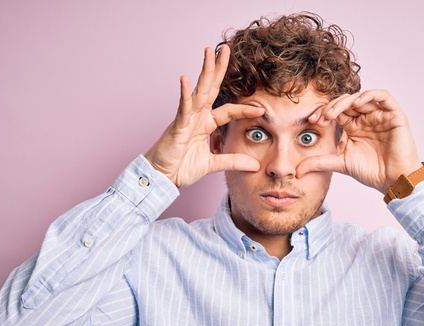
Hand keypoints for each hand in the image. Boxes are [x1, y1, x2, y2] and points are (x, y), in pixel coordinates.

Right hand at [144, 45, 264, 187]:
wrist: (162, 177)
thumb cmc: (181, 167)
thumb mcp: (213, 164)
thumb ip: (233, 161)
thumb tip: (254, 165)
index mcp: (205, 124)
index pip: (228, 111)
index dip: (244, 109)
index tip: (261, 109)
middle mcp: (196, 117)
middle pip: (210, 88)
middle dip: (218, 69)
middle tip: (225, 49)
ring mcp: (186, 119)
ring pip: (198, 92)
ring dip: (205, 71)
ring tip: (210, 52)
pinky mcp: (177, 126)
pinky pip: (182, 108)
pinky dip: (184, 94)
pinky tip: (185, 79)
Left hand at [297, 89, 422, 193]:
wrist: (392, 180)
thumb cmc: (371, 172)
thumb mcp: (339, 164)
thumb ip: (318, 163)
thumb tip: (296, 171)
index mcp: (354, 127)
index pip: (337, 111)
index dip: (324, 112)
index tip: (312, 121)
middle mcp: (366, 118)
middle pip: (347, 102)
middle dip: (331, 107)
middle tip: (321, 118)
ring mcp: (380, 116)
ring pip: (361, 96)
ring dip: (345, 101)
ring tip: (333, 114)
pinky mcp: (394, 115)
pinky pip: (383, 96)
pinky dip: (369, 95)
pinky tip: (357, 104)